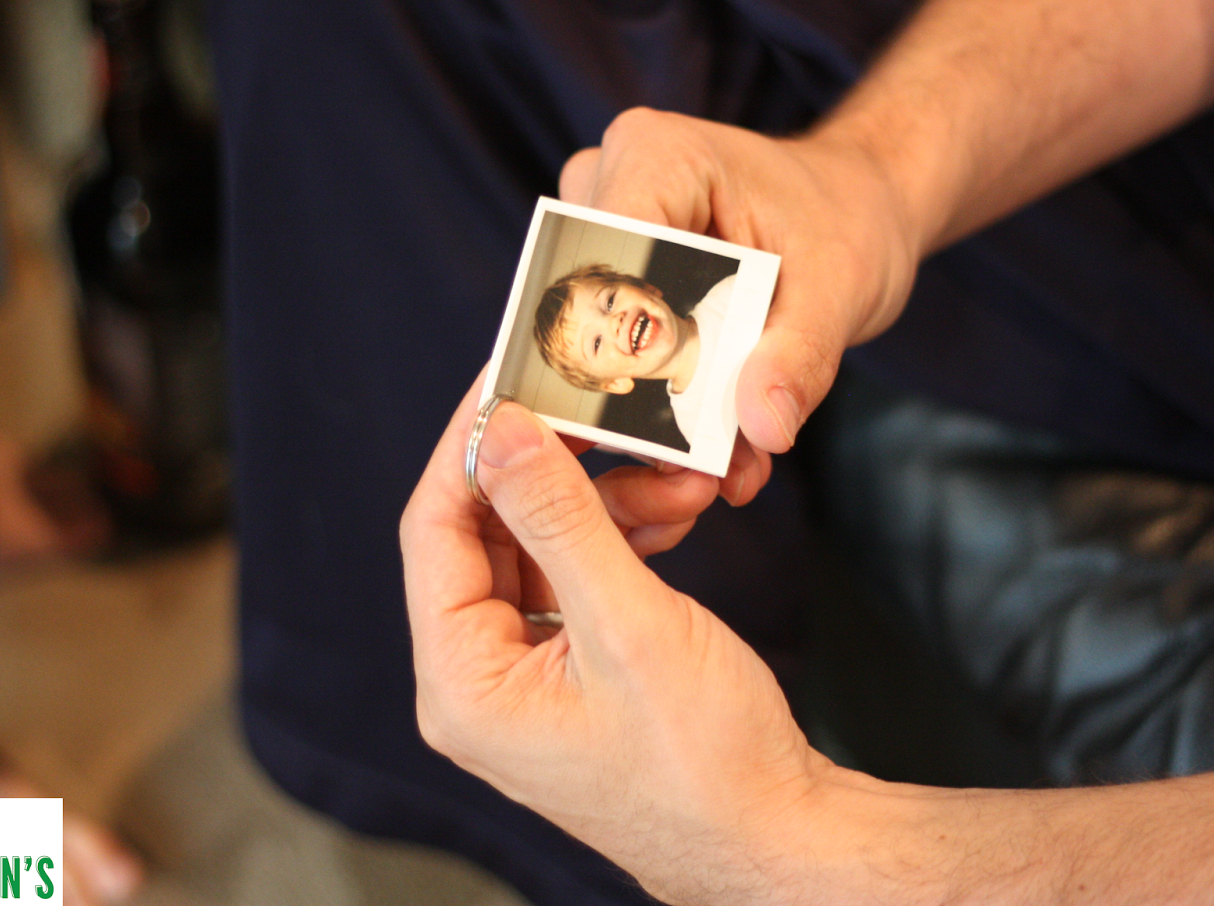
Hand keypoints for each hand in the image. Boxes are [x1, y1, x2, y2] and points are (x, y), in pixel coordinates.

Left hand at [401, 379, 839, 905]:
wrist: (778, 836)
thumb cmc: (704, 762)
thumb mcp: (627, 624)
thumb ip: (560, 519)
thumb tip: (503, 431)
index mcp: (463, 684)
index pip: (435, 529)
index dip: (470, 445)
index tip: (509, 378)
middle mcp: (480, 683)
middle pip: (486, 535)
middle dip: (557, 472)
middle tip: (603, 414)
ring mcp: (526, 680)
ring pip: (539, 550)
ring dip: (603, 503)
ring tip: (674, 479)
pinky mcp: (573, 675)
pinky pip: (576, 580)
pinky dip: (619, 539)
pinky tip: (670, 515)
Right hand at [559, 108, 921, 499]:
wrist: (854, 209)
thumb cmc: (845, 222)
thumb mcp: (841, 290)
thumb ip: (800, 358)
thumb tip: (762, 429)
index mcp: (656, 157)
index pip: (606, 263)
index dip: (624, 349)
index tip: (661, 433)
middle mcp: (609, 182)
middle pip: (586, 308)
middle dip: (635, 395)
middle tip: (695, 465)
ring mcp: (604, 228)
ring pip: (592, 338)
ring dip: (649, 410)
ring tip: (721, 462)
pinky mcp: (613, 271)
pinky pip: (615, 347)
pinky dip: (661, 401)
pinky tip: (713, 445)